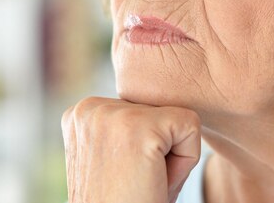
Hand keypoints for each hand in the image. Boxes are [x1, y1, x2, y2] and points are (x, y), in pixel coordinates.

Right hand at [61, 97, 201, 202]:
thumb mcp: (118, 156)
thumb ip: (130, 125)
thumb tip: (165, 90)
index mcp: (82, 113)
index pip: (144, 109)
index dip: (147, 147)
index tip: (125, 176)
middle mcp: (89, 107)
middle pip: (161, 110)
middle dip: (160, 149)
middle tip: (135, 182)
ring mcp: (112, 114)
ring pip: (178, 118)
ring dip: (171, 157)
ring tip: (142, 181)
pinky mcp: (140, 126)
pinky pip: (192, 127)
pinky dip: (186, 161)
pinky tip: (154, 179)